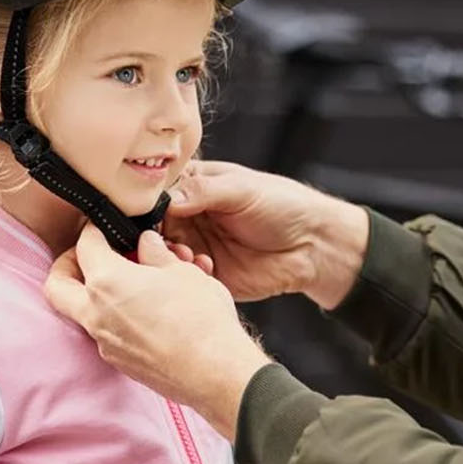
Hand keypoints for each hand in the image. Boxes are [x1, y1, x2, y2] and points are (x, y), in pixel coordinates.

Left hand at [45, 226, 271, 439]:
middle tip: (88, 256)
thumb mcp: (183, 271)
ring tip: (126, 283)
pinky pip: (104, 333)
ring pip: (80, 311)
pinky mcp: (119, 362)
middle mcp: (96, 314)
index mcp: (107, 282)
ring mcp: (105, 342)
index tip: (102, 228)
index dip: (93, 230)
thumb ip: (156, 253)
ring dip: (93, 294)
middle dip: (67, 265)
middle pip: (56, 285)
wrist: (216, 373)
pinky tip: (142, 310)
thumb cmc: (202, 320)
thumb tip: (147, 243)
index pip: (85, 245)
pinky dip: (113, 317)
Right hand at [162, 160, 367, 306]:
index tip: (149, 210)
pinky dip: (186, 274)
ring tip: (185, 255)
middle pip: (154, 225)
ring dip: (169, 255)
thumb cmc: (284, 206)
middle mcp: (191, 216)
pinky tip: (202, 267)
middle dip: (155, 233)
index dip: (149, 201)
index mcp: (196, 187)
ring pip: (164, 253)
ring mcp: (197, 245)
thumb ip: (203, 191)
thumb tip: (167, 198)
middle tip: (163, 237)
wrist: (313, 246)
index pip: (158, 191)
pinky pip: (183, 277)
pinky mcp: (207, 274)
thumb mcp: (242, 189)